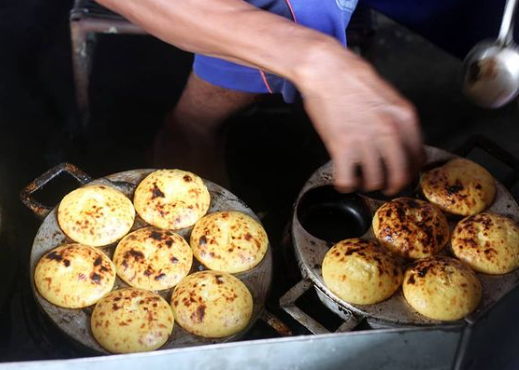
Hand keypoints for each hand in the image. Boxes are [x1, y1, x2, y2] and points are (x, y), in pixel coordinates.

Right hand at [295, 43, 424, 193]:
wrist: (326, 68)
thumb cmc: (352, 77)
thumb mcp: (387, 96)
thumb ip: (396, 120)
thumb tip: (398, 141)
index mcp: (405, 118)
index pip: (418, 157)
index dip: (411, 171)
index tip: (403, 173)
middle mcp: (390, 132)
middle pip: (400, 175)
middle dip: (393, 186)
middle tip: (385, 187)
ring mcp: (366, 140)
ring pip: (374, 180)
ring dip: (367, 184)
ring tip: (361, 179)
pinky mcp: (342, 146)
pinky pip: (347, 179)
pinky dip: (345, 184)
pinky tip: (344, 178)